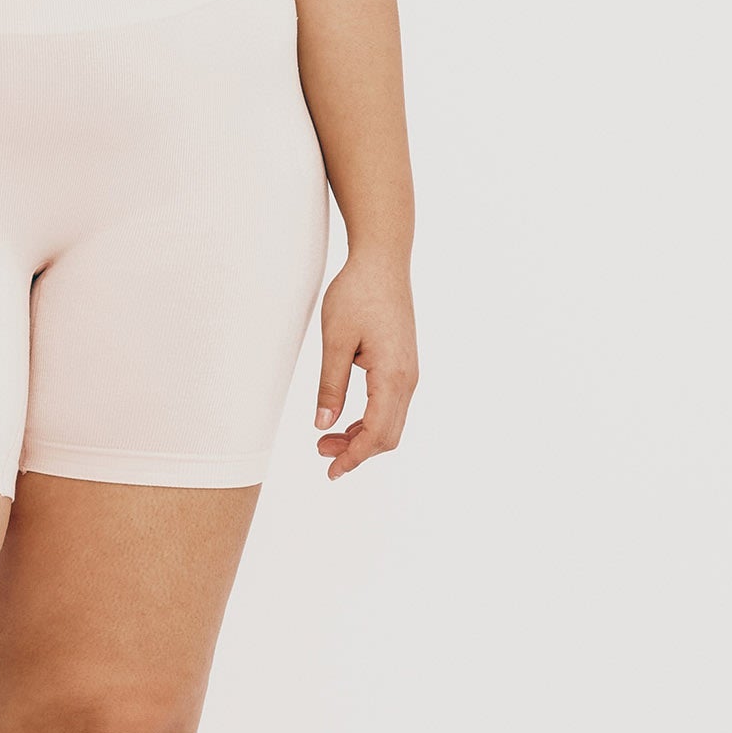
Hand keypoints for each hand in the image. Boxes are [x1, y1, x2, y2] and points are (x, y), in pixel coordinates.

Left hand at [315, 251, 417, 479]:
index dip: (354, 457)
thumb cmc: (357, 293)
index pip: (377, 434)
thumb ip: (330, 385)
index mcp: (392, 376)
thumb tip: (323, 424)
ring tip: (328, 438)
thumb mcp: (335, 339)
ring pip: (391, 422)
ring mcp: (409, 372)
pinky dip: (370, 420)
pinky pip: (391, 405)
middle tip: (322, 454)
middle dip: (357, 452)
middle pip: (388, 435)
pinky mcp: (404, 364)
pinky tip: (347, 418)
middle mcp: (408, 379)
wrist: (383, 262)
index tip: (331, 470)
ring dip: (362, 437)